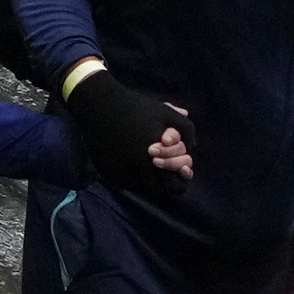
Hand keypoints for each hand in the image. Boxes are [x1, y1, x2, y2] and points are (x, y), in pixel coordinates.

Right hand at [64, 69, 190, 192]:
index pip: (174, 186)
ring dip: (147, 177)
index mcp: (155, 160)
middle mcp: (137, 171)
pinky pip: (123, 181)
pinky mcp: (106, 171)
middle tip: (164, 166)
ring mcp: (120, 172)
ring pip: (140, 186)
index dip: (180, 181)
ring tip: (148, 161)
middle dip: (164, 179)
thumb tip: (192, 145)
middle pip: (157, 189)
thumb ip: (186, 130)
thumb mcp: (166, 114)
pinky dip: (130, 175)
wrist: (100, 104)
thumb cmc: (136, 108)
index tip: (181, 171)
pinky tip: (131, 159)